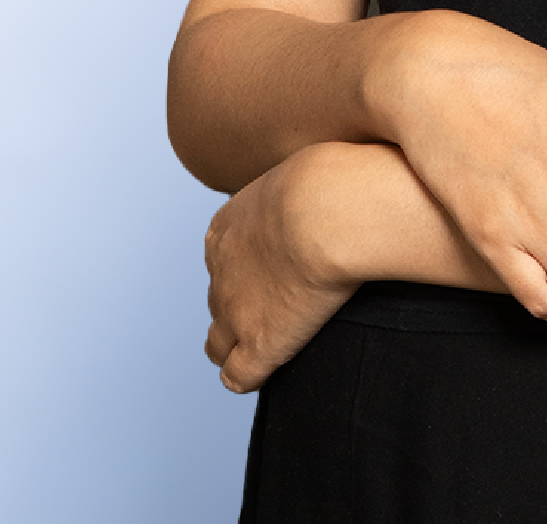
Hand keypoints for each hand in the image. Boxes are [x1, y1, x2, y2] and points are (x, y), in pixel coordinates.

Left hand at [204, 146, 359, 392]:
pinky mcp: (260, 344)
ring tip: (268, 342)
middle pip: (219, 298)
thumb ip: (296, 190)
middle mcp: (221, 271)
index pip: (221, 258)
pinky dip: (247, 375)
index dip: (244, 268)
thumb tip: (324, 184)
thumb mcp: (302, 171)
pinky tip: (267, 370)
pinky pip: (238, 376)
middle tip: (278, 302)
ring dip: (237, 343)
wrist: (328, 210)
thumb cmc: (327, 181)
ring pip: (219, 341)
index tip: (272, 267)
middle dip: (240, 304)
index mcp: (226, 229)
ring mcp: (236, 311)